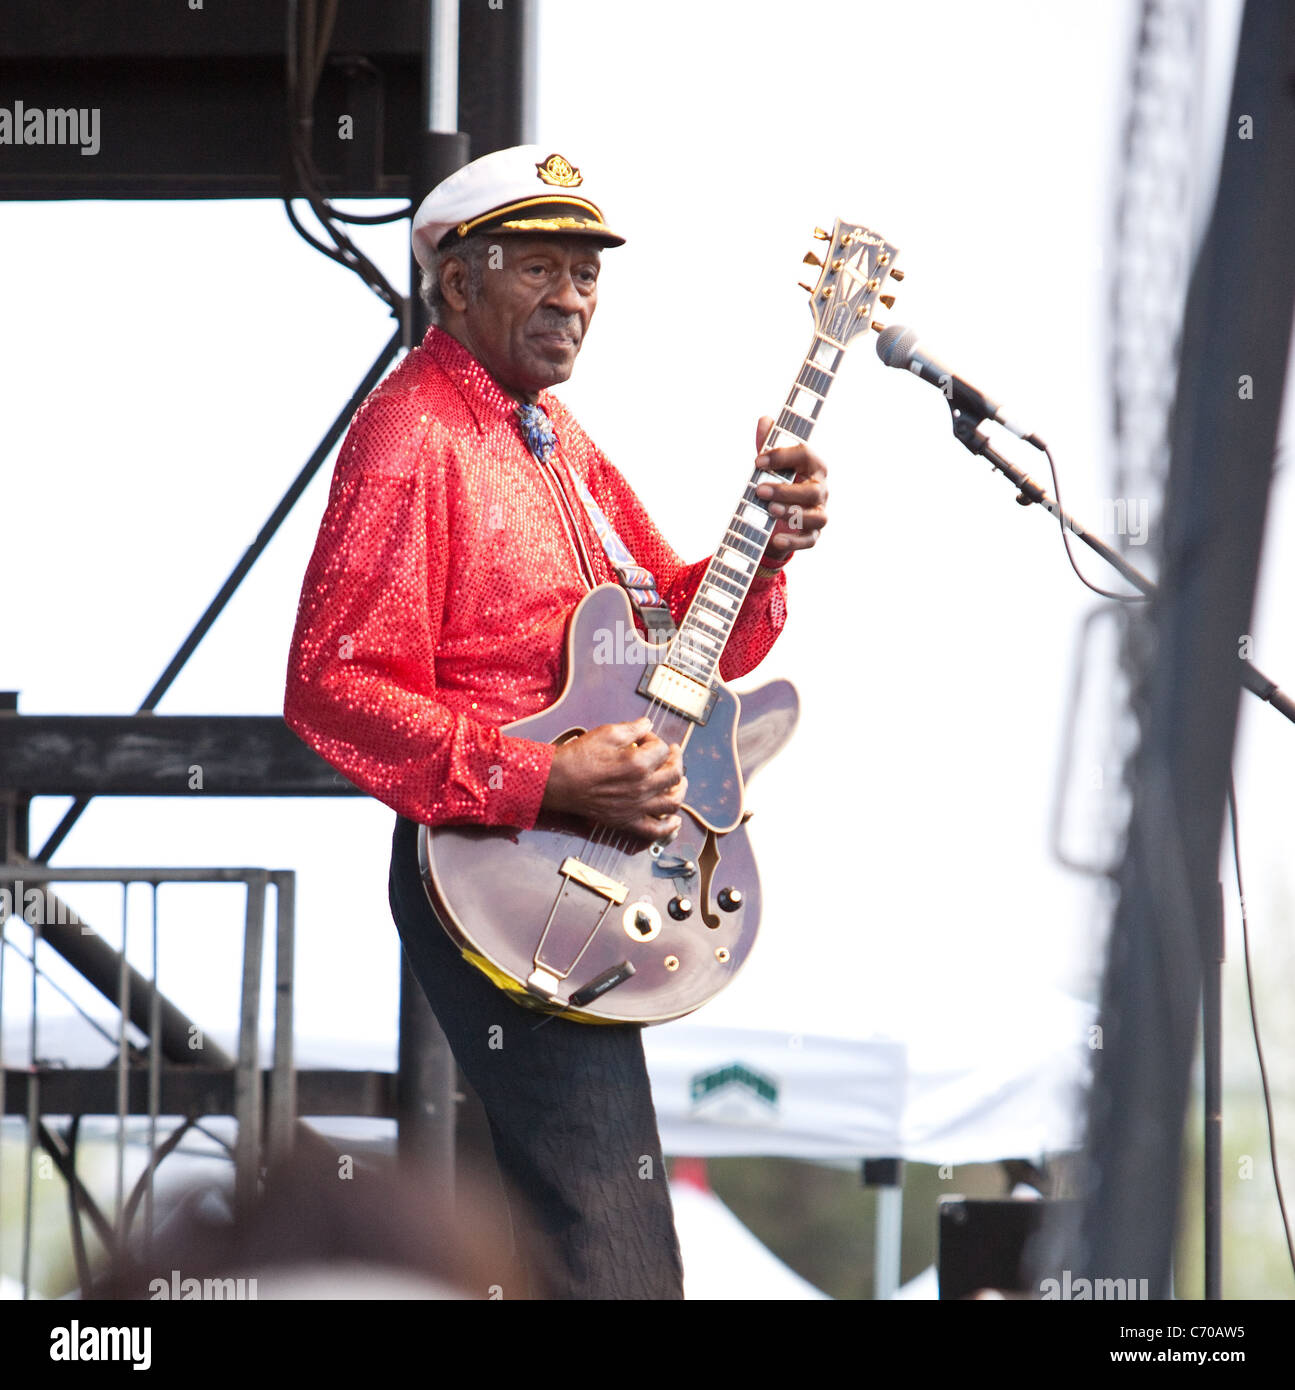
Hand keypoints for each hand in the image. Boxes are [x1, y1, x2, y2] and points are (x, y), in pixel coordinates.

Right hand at [541, 716, 686, 839]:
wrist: (557, 782)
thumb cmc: (578, 758)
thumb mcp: (605, 733)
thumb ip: (632, 728)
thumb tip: (647, 724)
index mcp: (637, 764)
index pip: (661, 749)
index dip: (655, 739)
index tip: (645, 737)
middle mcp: (641, 787)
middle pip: (674, 774)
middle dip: (676, 759)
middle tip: (671, 753)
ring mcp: (636, 807)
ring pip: (672, 802)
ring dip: (681, 790)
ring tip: (679, 781)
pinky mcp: (627, 821)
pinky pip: (655, 830)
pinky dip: (669, 826)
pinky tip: (674, 819)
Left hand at [751, 414, 828, 564]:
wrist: (782, 513)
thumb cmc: (780, 481)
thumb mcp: (772, 463)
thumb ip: (768, 444)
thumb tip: (765, 421)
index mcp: (814, 466)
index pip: (805, 455)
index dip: (782, 457)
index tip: (757, 461)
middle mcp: (821, 490)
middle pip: (812, 491)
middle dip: (785, 490)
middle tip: (758, 489)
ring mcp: (819, 513)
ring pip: (815, 517)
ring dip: (792, 513)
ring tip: (769, 509)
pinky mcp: (813, 535)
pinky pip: (809, 540)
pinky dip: (794, 542)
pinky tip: (776, 540)